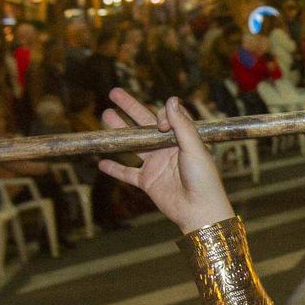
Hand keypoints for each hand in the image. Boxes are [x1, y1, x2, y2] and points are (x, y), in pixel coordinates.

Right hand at [96, 88, 232, 234]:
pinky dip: (114, 168)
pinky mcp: (147, 182)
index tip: (160, 126)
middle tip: (113, 93)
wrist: (199, 210)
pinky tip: (101, 162)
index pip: (165, 117)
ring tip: (105, 116)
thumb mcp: (194, 148)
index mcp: (181, 138)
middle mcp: (167, 149)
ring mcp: (155, 165)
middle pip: (144, 124)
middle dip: (129, 108)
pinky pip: (127, 173)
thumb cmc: (204, 179)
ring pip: (133, 145)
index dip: (160, 116)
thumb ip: (181, 125)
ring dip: (119, 132)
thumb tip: (170, 99)